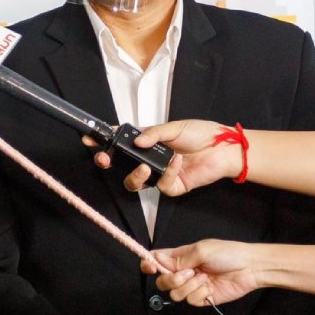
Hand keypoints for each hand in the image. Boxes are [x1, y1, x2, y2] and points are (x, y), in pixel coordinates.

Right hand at [88, 120, 239, 195]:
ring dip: (135, 175)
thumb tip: (135, 140)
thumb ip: (152, 133)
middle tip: (103, 158)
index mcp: (148, 142)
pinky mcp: (171, 186)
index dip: (104, 142)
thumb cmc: (202, 135)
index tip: (90, 139)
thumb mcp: (174, 127)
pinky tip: (177, 162)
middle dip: (107, 162)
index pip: (121, 142)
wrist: (223, 149)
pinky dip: (167, 173)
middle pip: (120, 165)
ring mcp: (158, 174)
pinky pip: (160, 185)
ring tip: (144, 167)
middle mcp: (150, 159)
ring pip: (134, 182)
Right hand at [140, 241, 260, 306]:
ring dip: (189, 286)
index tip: (150, 267)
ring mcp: (192, 286)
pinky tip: (210, 287)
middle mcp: (183, 271)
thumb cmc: (227, 253)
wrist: (249, 268)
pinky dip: (200, 293)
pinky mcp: (202, 298)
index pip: (157, 260)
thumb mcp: (201, 250)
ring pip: (175, 294)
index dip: (149, 264)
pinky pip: (191, 301)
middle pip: (162, 281)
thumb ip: (180, 259)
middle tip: (187, 273)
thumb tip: (161, 262)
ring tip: (204, 278)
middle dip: (171, 279)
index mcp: (180, 256)